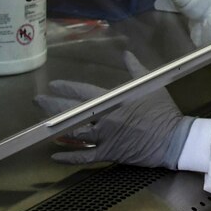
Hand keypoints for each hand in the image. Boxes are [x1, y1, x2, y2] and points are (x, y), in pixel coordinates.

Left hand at [36, 51, 192, 168]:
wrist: (173, 138)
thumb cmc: (162, 110)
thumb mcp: (150, 85)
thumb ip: (136, 69)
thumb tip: (126, 53)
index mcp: (113, 101)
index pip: (83, 92)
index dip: (67, 88)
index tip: (53, 85)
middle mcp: (104, 119)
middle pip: (72, 112)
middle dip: (53, 106)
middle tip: (38, 101)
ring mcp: (105, 138)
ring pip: (74, 133)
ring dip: (57, 129)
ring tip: (42, 126)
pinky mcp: (108, 154)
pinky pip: (84, 157)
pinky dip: (69, 157)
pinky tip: (55, 156)